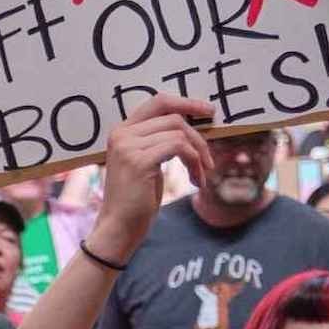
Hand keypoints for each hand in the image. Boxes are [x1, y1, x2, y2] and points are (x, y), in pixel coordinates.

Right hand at [93, 93, 213, 259]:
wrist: (119, 227)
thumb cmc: (135, 199)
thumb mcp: (147, 163)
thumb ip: (159, 141)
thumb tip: (192, 125)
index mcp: (121, 131)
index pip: (157, 102)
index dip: (186, 102)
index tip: (209, 111)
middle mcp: (121, 134)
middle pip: (173, 117)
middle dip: (198, 137)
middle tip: (209, 161)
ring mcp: (128, 146)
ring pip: (179, 133)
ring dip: (198, 155)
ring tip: (200, 176)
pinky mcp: (139, 160)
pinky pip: (179, 148)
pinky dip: (194, 163)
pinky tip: (195, 181)